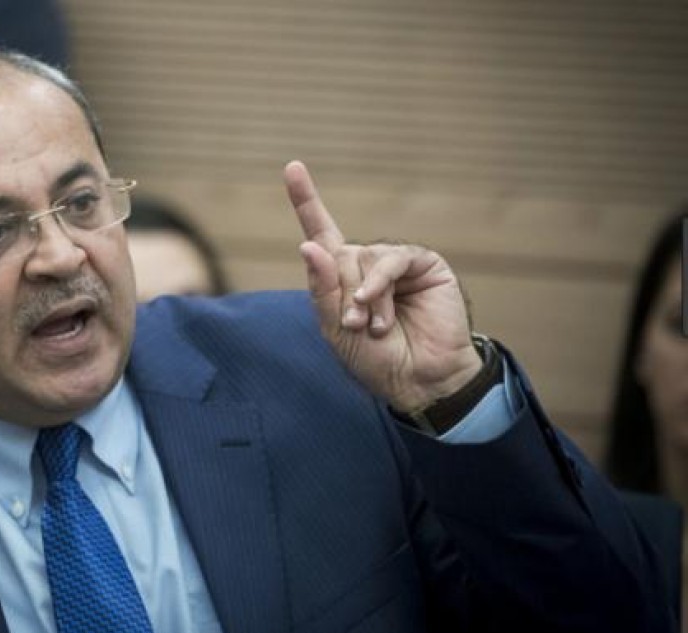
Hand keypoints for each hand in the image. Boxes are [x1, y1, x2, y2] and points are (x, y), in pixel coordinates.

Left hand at [284, 160, 481, 412]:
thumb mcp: (336, 329)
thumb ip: (323, 288)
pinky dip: (380, 282)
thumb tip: (309, 245)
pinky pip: (392, 258)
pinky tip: (378, 307)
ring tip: (376, 327)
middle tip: (358, 326)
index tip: (292, 167)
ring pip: (363, 258)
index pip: (321, 234)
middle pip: (338, 254)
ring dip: (364, 297)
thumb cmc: (376, 360)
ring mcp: (396, 263)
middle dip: (343, 293)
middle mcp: (367, 265)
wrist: (418, 381)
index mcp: (342, 279)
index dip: (306, 201)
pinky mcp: (424, 264)